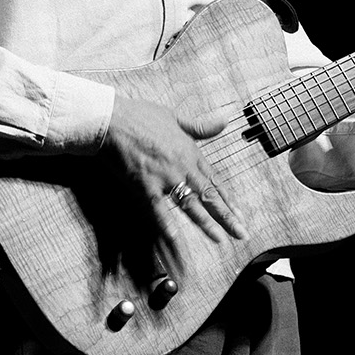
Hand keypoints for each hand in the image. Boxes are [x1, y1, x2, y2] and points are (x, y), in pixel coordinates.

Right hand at [103, 95, 247, 244]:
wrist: (112, 119)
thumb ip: (200, 126)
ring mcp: (164, 176)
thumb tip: (224, 121)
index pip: (214, 180)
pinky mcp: (144, 184)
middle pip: (208, 195)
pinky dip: (166, 223)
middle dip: (226, 216)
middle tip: (241, 233)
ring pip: (190, 203)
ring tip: (220, 239)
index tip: (240, 214)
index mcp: (190, 151)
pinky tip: (175, 237)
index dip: (228, 198)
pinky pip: (158, 208)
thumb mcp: (175, 117)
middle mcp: (182, 166)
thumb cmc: (141, 116)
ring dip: (206, 223)